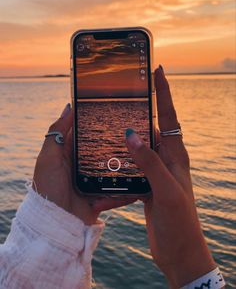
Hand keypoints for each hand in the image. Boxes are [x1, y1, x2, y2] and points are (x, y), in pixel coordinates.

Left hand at [33, 104, 136, 224]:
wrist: (54, 225)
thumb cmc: (48, 188)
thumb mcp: (49, 157)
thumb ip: (58, 131)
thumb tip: (69, 107)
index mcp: (70, 153)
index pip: (86, 132)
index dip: (98, 121)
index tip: (115, 109)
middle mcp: (83, 165)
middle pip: (105, 149)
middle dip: (118, 142)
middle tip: (136, 131)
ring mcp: (94, 181)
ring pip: (115, 167)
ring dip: (127, 164)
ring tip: (143, 154)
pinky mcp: (103, 196)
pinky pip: (119, 190)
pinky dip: (127, 188)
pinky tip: (141, 180)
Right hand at [126, 66, 215, 287]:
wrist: (180, 252)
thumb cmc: (180, 222)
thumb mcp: (166, 190)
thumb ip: (149, 162)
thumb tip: (131, 135)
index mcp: (176, 155)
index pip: (170, 115)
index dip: (163, 92)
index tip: (157, 70)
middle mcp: (167, 159)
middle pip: (153, 126)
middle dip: (140, 109)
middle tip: (125, 92)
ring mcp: (156, 171)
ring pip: (140, 146)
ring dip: (127, 137)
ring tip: (110, 123)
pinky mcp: (147, 184)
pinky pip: (132, 166)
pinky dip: (120, 161)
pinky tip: (107, 160)